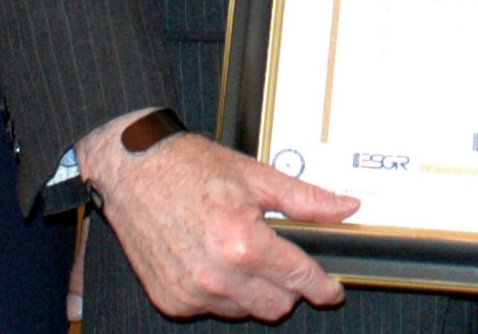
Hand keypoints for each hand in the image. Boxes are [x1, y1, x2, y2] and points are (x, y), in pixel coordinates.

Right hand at [78, 112, 358, 319]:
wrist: (132, 169)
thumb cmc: (188, 167)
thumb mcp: (255, 175)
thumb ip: (305, 199)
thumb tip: (345, 207)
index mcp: (242, 243)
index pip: (298, 279)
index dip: (322, 287)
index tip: (331, 290)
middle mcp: (217, 275)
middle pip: (277, 306)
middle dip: (287, 286)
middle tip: (280, 258)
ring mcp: (192, 292)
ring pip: (246, 311)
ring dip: (254, 290)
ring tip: (241, 251)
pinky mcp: (172, 300)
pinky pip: (213, 309)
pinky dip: (222, 292)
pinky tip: (214, 260)